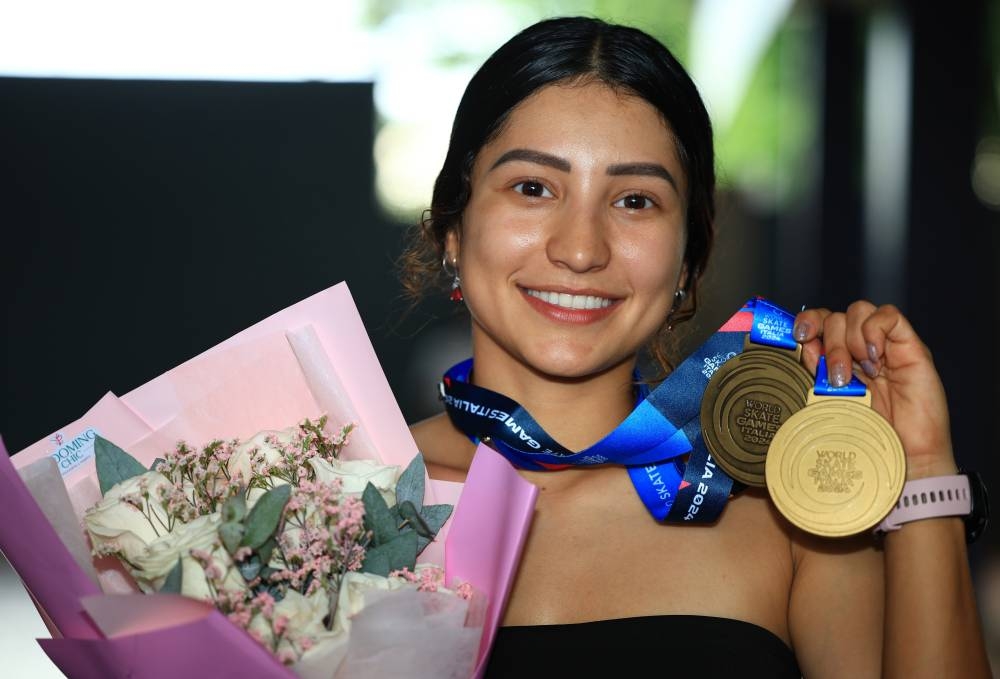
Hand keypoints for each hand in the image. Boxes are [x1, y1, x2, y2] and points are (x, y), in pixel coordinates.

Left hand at [793, 302, 956, 479]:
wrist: (905, 456)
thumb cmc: (869, 434)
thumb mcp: (832, 400)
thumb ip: (817, 373)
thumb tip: (802, 347)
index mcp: (838, 359)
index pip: (819, 322)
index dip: (807, 322)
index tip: (800, 337)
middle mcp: (859, 348)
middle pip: (836, 317)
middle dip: (831, 343)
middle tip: (839, 377)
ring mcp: (885, 345)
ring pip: (858, 311)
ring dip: (851, 339)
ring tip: (862, 372)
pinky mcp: (910, 346)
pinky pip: (889, 315)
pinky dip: (875, 330)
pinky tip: (875, 358)